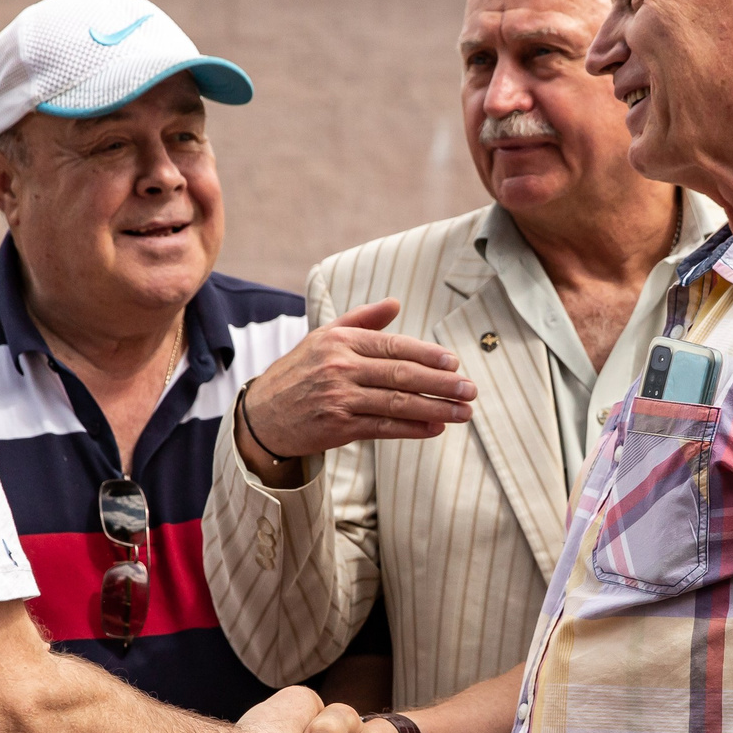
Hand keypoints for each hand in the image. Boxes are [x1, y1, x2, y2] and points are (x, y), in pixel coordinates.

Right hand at [234, 299, 474, 485]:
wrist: (261, 415)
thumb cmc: (298, 372)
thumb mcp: (323, 337)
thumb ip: (362, 320)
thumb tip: (396, 303)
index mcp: (340, 340)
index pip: (393, 346)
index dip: (427, 355)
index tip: (454, 363)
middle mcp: (340, 367)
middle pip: (401, 374)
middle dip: (441, 383)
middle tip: (470, 389)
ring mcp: (339, 398)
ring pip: (397, 402)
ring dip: (435, 408)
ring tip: (463, 411)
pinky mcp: (338, 427)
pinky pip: (384, 427)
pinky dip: (412, 428)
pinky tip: (436, 428)